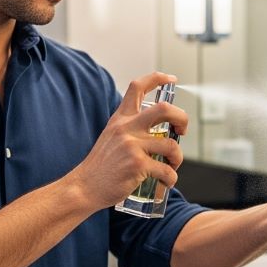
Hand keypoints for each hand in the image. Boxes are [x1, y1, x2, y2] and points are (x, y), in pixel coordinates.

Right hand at [67, 72, 188, 208]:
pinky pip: (166, 170)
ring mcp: (132, 145)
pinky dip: (171, 178)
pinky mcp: (137, 165)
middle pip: (165, 109)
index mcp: (120, 119)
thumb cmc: (101, 166)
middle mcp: (126, 128)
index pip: (137, 87)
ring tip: (172, 166)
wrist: (84, 187)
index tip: (171, 79)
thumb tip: (158, 131)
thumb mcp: (111, 137)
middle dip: (182, 118)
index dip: (157, 78)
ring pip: (171, 145)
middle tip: (182, 130)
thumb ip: (129, 129)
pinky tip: (166, 181)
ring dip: (178, 158)